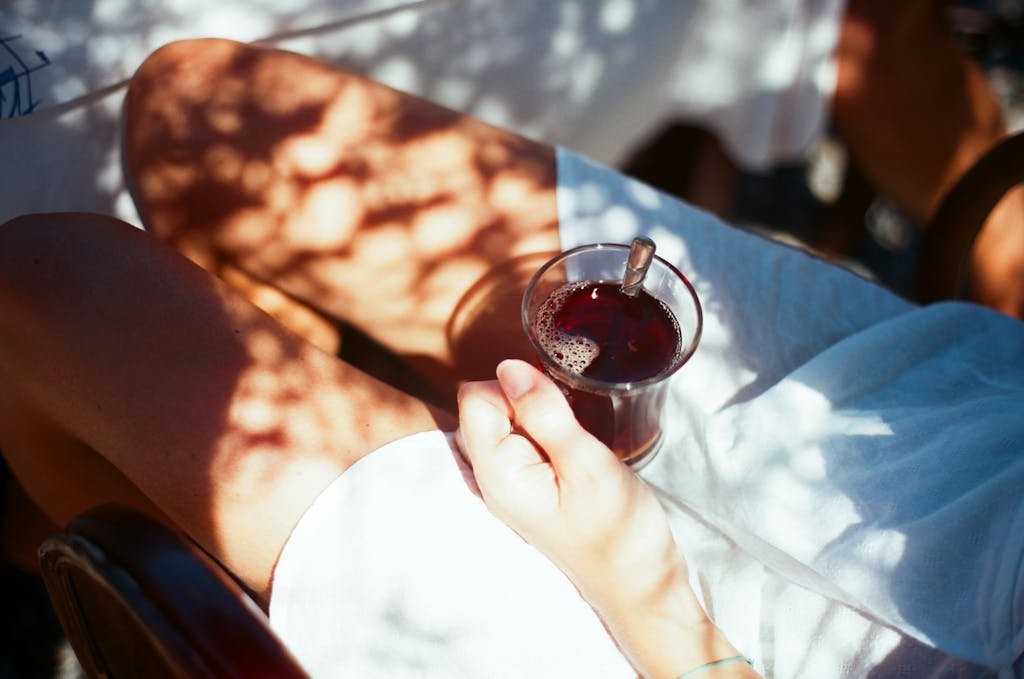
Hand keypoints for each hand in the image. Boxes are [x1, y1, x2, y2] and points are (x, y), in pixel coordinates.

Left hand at [455, 359, 686, 616]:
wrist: (639, 583)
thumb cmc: (619, 529)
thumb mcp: (587, 463)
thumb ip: (545, 413)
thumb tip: (509, 366)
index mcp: (496, 473)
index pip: (474, 398)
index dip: (515, 385)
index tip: (557, 401)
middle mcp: (490, 478)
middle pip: (483, 406)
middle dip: (522, 395)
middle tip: (569, 418)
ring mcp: (508, 483)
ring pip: (503, 419)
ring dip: (534, 411)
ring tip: (573, 432)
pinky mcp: (528, 485)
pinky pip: (520, 439)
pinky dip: (542, 428)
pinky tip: (572, 443)